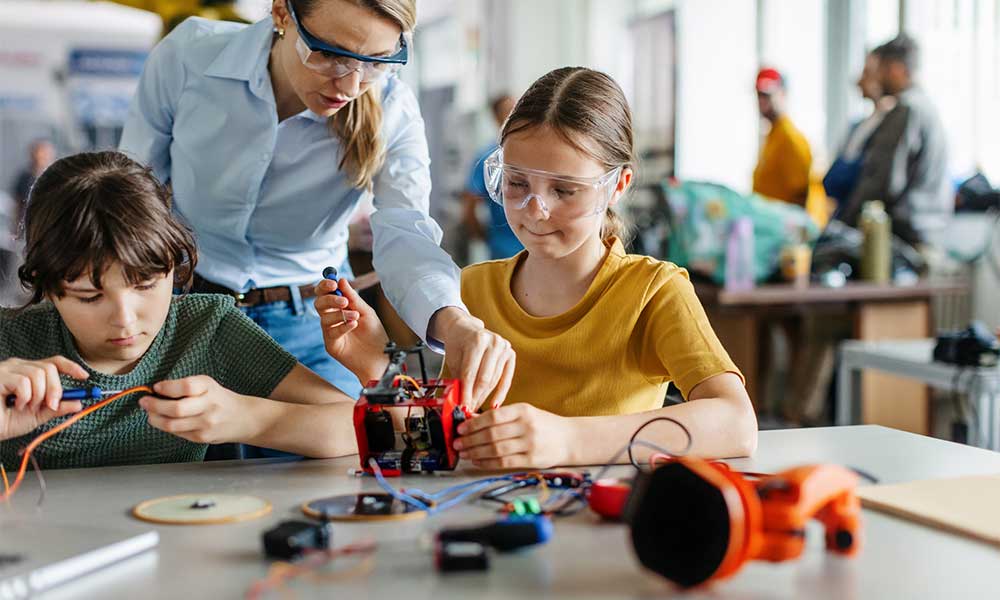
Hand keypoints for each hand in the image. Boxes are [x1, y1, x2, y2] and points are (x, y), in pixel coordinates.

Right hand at [0, 356, 86, 440]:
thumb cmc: (3, 422)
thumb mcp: (35, 417)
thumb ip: (55, 409)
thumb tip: (78, 403)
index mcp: (27, 373)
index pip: (53, 362)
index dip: (71, 367)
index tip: (84, 377)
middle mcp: (17, 367)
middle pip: (50, 367)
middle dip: (56, 389)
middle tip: (50, 405)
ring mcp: (6, 369)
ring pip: (39, 373)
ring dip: (39, 395)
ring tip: (26, 407)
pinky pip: (23, 381)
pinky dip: (25, 396)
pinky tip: (15, 405)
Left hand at [140, 376, 253, 444]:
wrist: (242, 418)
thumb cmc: (220, 399)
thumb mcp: (207, 385)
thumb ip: (185, 387)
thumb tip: (157, 392)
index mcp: (210, 389)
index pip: (186, 387)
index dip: (168, 387)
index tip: (156, 387)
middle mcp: (209, 406)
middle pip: (176, 409)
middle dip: (154, 405)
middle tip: (144, 401)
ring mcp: (205, 424)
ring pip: (171, 424)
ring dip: (154, 418)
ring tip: (149, 412)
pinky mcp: (201, 437)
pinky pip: (176, 432)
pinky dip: (165, 426)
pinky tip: (162, 420)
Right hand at [314, 277, 389, 382]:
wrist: (381, 357)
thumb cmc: (374, 334)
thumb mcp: (366, 312)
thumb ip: (353, 298)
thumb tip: (341, 280)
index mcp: (339, 308)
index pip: (325, 293)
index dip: (325, 286)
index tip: (332, 282)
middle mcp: (332, 319)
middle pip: (319, 303)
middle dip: (329, 299)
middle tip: (344, 301)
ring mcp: (330, 332)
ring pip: (324, 318)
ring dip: (340, 314)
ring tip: (356, 316)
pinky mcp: (331, 345)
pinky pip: (330, 332)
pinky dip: (342, 326)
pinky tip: (354, 325)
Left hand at [431, 307, 514, 411]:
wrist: (465, 329)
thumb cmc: (458, 344)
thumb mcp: (454, 361)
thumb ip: (459, 380)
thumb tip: (462, 403)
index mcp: (477, 340)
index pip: (470, 373)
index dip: (466, 393)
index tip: (463, 407)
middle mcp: (493, 341)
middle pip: (484, 378)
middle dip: (476, 397)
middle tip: (469, 410)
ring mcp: (504, 346)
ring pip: (494, 379)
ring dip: (485, 396)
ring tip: (477, 407)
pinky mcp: (510, 353)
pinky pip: (506, 378)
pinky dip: (500, 393)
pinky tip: (494, 404)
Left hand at [453, 404, 572, 468]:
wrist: (570, 438)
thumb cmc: (544, 424)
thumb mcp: (525, 413)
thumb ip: (501, 416)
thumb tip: (472, 420)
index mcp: (523, 410)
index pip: (493, 417)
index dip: (473, 424)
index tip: (460, 428)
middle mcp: (527, 426)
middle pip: (492, 434)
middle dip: (470, 440)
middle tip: (457, 443)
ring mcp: (530, 444)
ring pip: (496, 449)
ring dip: (476, 452)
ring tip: (464, 453)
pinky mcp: (532, 460)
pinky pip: (504, 462)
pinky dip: (487, 462)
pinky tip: (478, 461)